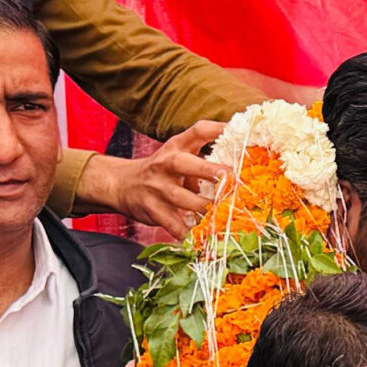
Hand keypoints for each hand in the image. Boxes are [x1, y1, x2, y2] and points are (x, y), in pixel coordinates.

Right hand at [77, 121, 226, 234]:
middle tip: (230, 178)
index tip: (238, 130)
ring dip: (205, 207)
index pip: (197, 131)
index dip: (217, 128)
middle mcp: (166, 164)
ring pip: (182, 199)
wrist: (121, 184)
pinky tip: (204, 237)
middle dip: (208, 171)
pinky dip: (189, 233)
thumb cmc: (162, 170)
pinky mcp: (153, 210)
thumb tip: (245, 160)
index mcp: (177, 147)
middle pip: (185, 164)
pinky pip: (173, 225)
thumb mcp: (179, 154)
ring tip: (224, 213)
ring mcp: (158, 188)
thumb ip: (205, 153)